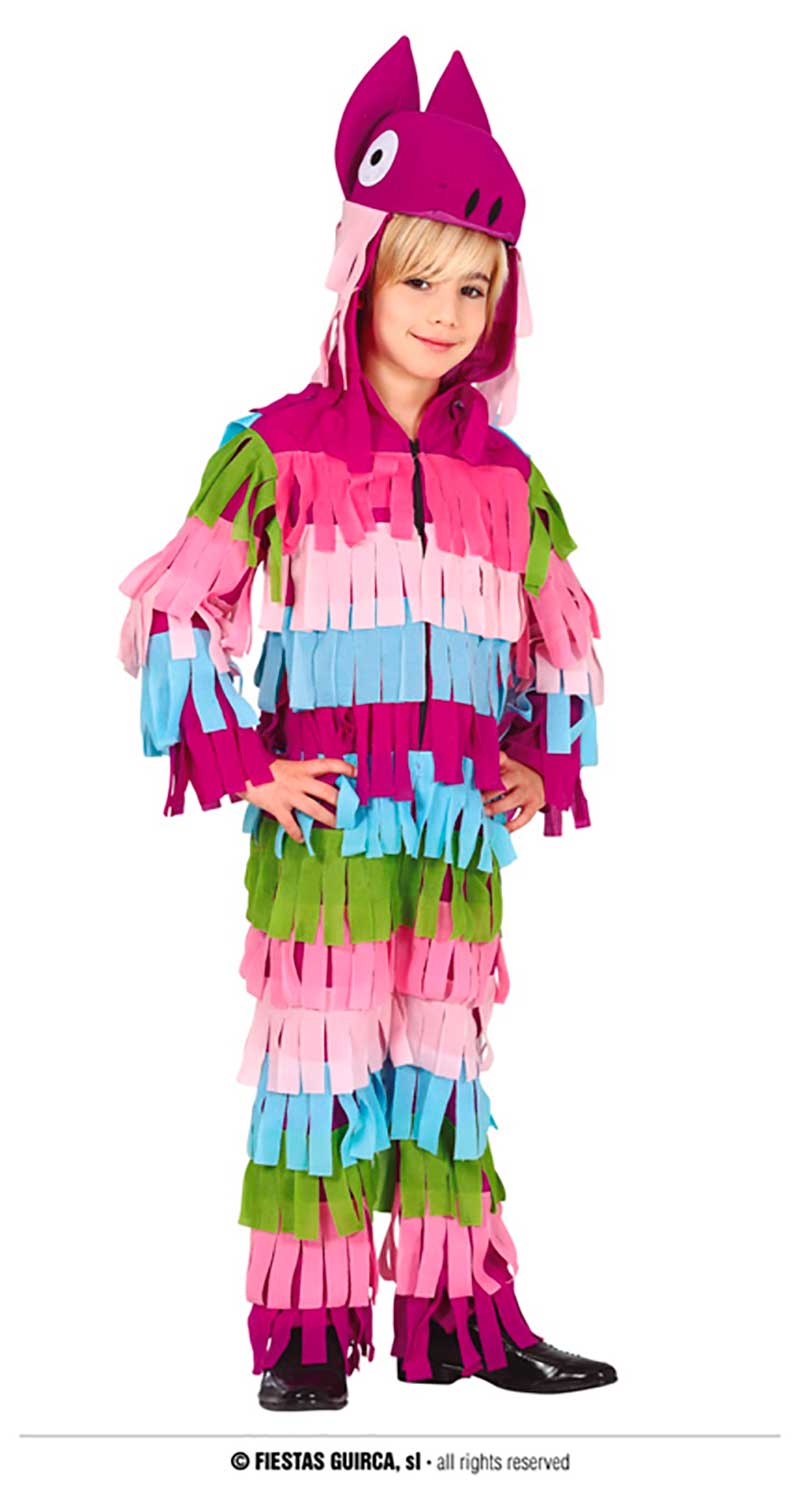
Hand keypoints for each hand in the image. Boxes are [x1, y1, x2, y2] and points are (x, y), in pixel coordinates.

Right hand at [237, 757, 355, 843]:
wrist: (240, 770)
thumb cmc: (260, 767)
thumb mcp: (284, 765)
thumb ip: (298, 772)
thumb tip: (310, 780)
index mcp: (301, 768)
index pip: (329, 764)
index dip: (345, 767)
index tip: (356, 773)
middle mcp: (299, 781)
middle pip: (328, 792)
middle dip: (343, 802)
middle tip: (352, 809)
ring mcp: (289, 795)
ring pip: (315, 810)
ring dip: (328, 819)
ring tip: (338, 825)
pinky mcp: (278, 807)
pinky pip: (290, 823)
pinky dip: (296, 833)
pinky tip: (301, 839)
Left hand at [480, 750, 545, 833]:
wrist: (544, 781)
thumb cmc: (518, 775)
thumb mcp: (508, 764)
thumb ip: (495, 760)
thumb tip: (477, 756)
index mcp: (512, 769)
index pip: (498, 769)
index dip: (485, 776)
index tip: (472, 784)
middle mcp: (520, 780)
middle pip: (503, 786)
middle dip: (487, 794)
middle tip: (474, 802)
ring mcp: (528, 794)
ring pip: (511, 802)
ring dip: (496, 808)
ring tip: (483, 814)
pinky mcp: (534, 807)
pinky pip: (523, 819)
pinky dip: (512, 826)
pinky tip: (501, 830)